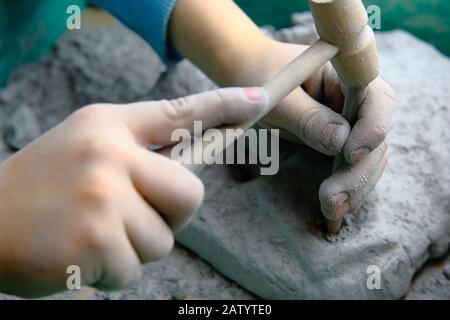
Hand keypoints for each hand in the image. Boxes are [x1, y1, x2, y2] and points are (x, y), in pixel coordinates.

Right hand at [0, 87, 266, 296]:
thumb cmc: (42, 187)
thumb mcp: (87, 147)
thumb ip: (138, 151)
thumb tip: (190, 161)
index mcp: (109, 126)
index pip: (179, 112)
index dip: (224, 106)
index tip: (259, 101)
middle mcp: (110, 154)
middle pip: (190, 194)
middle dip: (171, 214)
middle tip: (131, 214)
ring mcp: (103, 197)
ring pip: (163, 238)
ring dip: (135, 245)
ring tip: (93, 232)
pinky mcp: (96, 241)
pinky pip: (135, 268)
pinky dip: (114, 269)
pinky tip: (81, 253)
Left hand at [229, 40, 394, 220]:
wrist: (249, 74)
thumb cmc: (261, 75)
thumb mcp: (277, 97)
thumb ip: (307, 117)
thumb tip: (341, 142)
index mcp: (346, 75)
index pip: (378, 99)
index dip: (373, 128)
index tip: (351, 154)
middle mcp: (356, 99)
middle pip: (376, 136)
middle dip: (359, 172)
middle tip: (333, 200)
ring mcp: (350, 122)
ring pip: (369, 157)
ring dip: (355, 186)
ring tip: (331, 212)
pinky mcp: (340, 141)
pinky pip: (353, 166)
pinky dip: (347, 188)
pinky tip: (334, 212)